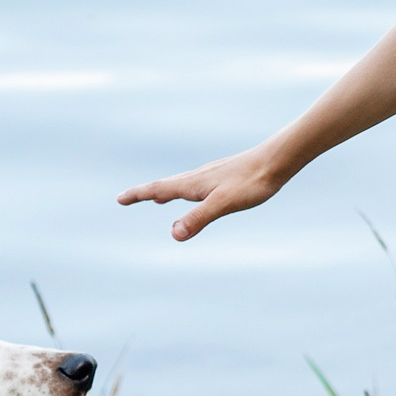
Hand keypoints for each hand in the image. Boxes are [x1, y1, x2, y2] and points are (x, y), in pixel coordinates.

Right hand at [116, 149, 284, 240]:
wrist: (276, 161)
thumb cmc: (251, 183)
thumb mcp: (223, 205)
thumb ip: (198, 218)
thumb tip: (174, 234)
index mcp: (193, 184)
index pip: (158, 190)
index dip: (138, 195)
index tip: (119, 199)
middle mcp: (198, 177)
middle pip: (165, 185)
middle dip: (145, 193)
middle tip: (128, 197)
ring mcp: (211, 175)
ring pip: (181, 184)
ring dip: (165, 191)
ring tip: (158, 199)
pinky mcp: (224, 176)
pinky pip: (197, 184)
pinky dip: (186, 190)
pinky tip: (198, 192)